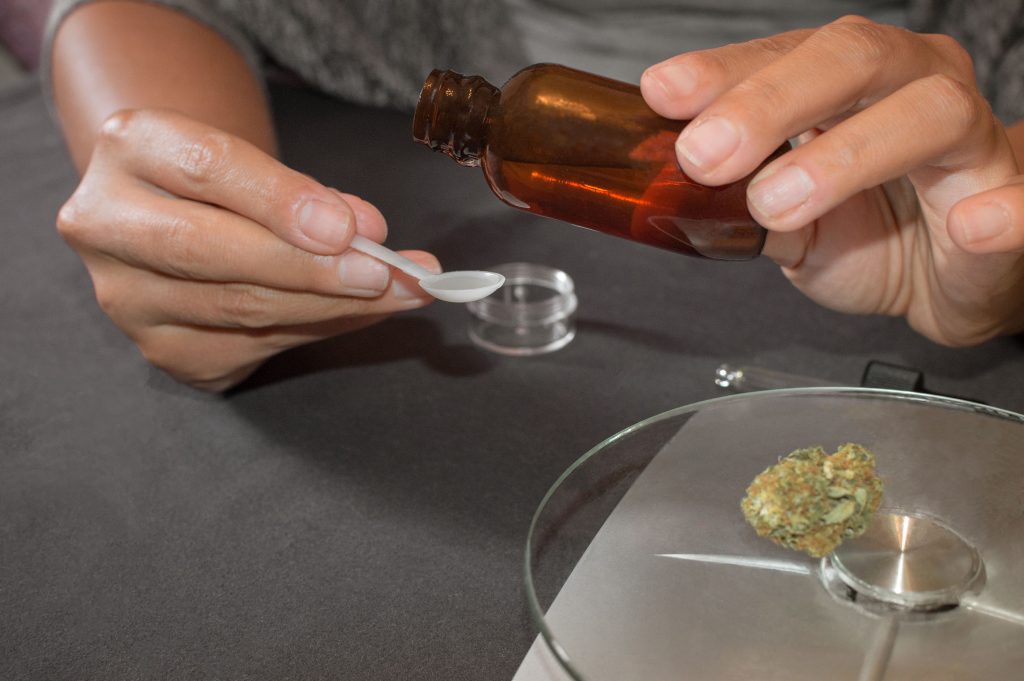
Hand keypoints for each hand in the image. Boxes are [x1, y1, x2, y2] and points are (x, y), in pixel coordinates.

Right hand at [57, 109, 438, 390]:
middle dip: (308, 268)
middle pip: (208, 251)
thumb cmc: (228, 184)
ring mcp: (126, 296)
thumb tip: (369, 234)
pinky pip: (255, 345)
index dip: (281, 201)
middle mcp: (106, 223)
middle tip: (382, 273)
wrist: (178, 215)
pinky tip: (361, 314)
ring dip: (332, 306)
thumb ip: (308, 195)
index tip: (349, 227)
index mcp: (130, 147)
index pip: (206, 169)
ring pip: (238, 308)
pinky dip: (319, 329)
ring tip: (399, 293)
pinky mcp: (162, 348)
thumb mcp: (260, 164)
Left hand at [642, 15, 1023, 344]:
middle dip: (768, 102)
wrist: (949, 279)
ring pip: (929, 112)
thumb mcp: (788, 223)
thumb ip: (738, 207)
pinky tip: (965, 226)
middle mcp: (913, 86)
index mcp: (851, 84)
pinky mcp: (1010, 200)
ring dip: (845, 156)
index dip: (725, 73)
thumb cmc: (872, 232)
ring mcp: (971, 140)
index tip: (664, 93)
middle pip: (852, 60)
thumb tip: (672, 196)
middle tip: (706, 152)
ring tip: (777, 203)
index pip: (785, 56)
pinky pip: (1021, 201)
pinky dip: (1000, 214)